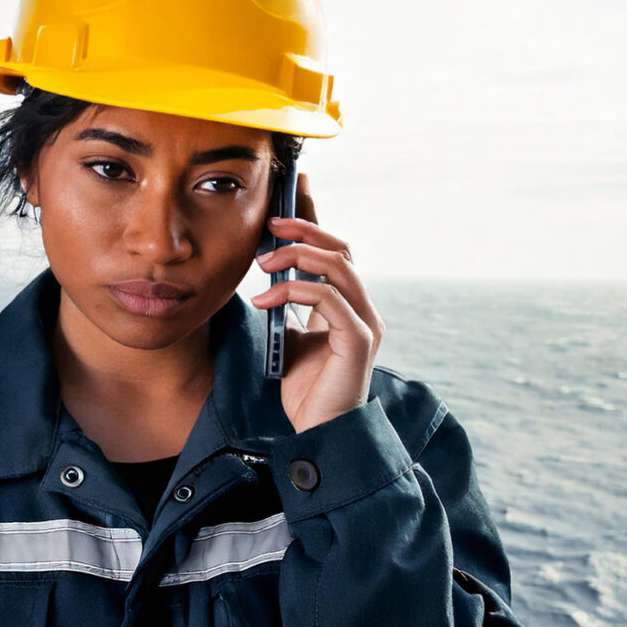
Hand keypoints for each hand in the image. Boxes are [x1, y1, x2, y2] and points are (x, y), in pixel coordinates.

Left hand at [250, 173, 384, 432]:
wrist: (320, 435)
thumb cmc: (306, 392)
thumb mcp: (291, 341)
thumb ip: (289, 312)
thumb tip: (267, 282)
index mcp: (348, 307)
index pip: (334, 251)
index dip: (315, 220)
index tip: (295, 191)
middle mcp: (362, 310)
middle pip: (340, 250)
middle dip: (305, 229)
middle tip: (270, 223)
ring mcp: (364, 324)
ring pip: (338, 267)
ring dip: (296, 257)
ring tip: (262, 263)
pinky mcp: (359, 341)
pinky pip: (329, 299)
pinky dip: (294, 291)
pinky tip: (265, 300)